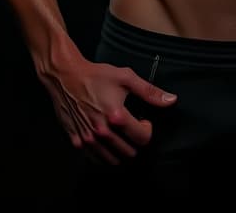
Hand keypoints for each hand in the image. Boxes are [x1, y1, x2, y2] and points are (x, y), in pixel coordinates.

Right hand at [39, 56, 176, 164]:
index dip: (147, 129)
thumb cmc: (95, 75)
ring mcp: (88, 138)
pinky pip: (95, 159)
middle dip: (133, 141)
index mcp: (116, 116)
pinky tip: (104, 140)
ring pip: (113, 160)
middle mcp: (102, 131)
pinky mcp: (77, 141)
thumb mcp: (125, 78)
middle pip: (129, 152)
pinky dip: (103, 154)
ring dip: (119, 150)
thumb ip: (150, 92)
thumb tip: (172, 100)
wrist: (64, 75)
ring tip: (118, 135)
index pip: (143, 138)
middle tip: (130, 128)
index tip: (142, 121)